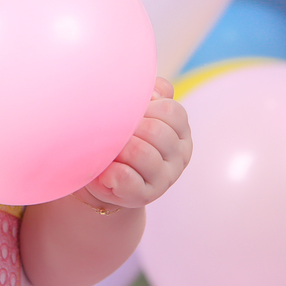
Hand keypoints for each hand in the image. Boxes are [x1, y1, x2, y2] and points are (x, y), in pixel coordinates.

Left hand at [80, 77, 191, 209]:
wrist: (106, 174)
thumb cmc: (122, 135)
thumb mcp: (137, 112)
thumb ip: (148, 94)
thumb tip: (152, 90)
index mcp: (179, 130)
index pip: (172, 111)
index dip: (147, 108)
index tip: (127, 110)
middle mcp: (179, 154)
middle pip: (159, 132)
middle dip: (131, 128)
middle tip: (111, 128)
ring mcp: (164, 177)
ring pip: (145, 155)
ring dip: (121, 148)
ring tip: (107, 147)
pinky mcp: (145, 195)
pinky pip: (130, 182)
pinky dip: (115, 173)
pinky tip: (106, 170)